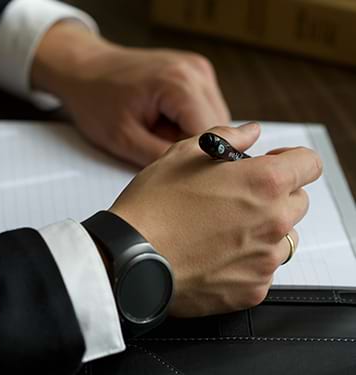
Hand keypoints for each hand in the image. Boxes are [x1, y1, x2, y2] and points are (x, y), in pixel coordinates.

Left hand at [32, 22, 229, 166]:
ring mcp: (199, 69)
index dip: (198, 161)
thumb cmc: (96, 100)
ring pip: (215, 121)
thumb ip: (162, 159)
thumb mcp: (124, 140)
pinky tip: (163, 122)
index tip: (178, 173)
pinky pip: (205, 109)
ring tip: (157, 132)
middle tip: (157, 148)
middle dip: (194, 147)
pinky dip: (188, 122)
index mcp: (180, 84)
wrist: (84, 70)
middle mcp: (196, 72)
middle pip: (219, 129)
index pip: (213, 138)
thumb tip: (194, 176)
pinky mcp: (196, 73)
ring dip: (192, 135)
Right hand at [110, 123, 322, 316]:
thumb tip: (250, 132)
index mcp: (263, 182)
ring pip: (281, 238)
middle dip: (274, 195)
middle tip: (236, 198)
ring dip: (261, 230)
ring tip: (221, 229)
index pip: (309, 164)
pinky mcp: (252, 289)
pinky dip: (245, 261)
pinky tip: (213, 254)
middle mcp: (273, 221)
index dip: (291, 160)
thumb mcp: (184, 154)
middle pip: (297, 202)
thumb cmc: (152, 205)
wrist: (130, 257)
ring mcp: (265, 260)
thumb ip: (228, 138)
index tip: (274, 164)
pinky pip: (262, 270)